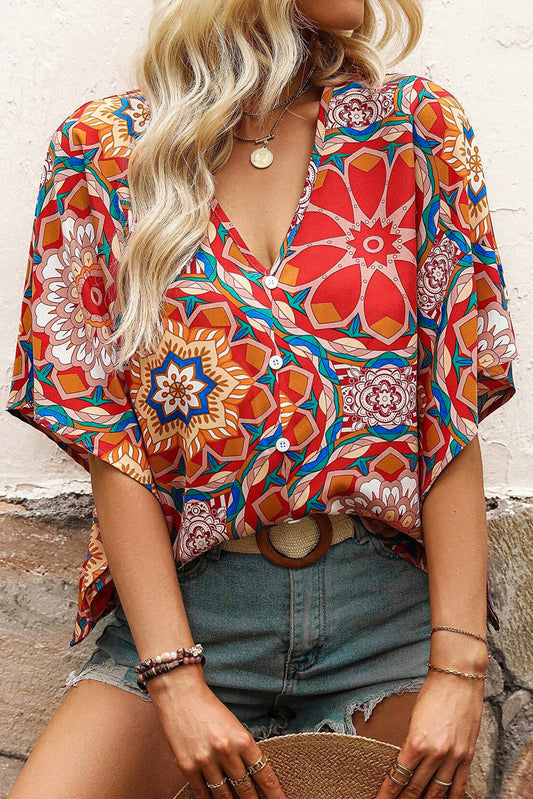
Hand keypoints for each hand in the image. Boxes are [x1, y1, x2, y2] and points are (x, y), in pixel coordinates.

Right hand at [147, 667, 288, 798]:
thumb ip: (242, 749)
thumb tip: (251, 775)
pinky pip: (202, 793)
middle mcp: (226, 752)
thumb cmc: (209, 707)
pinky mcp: (187, 766)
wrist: (180, 694)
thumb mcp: (234, 725)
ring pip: (224, 795)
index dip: (274, 793)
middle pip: (245, 789)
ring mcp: (206, 761)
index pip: (263, 774)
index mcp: (242, 739)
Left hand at [373, 668, 484, 797]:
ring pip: (436, 792)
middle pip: (415, 788)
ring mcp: (453, 757)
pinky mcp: (467, 756)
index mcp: (415, 742)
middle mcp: (435, 754)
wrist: (458, 678)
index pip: (398, 776)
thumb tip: (405, 765)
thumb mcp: (413, 719)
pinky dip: (450, 798)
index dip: (387, 793)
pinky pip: (459, 786)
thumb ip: (411, 744)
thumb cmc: (432, 693)